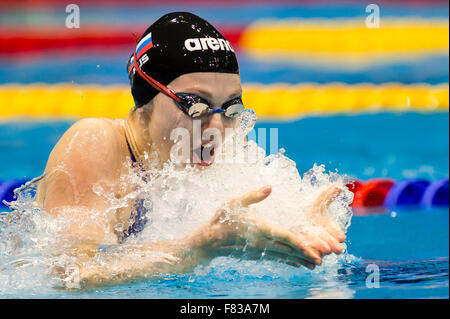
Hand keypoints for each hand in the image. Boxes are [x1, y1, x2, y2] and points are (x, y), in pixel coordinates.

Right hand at [188, 185, 328, 268]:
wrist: (209, 241)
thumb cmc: (222, 219)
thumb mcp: (235, 202)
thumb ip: (253, 195)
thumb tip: (269, 186)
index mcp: (258, 228)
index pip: (282, 236)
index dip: (298, 242)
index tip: (311, 248)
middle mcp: (261, 242)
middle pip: (287, 249)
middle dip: (304, 254)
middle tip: (322, 260)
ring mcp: (259, 251)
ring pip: (283, 256)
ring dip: (300, 260)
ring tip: (316, 264)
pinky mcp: (257, 255)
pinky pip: (276, 259)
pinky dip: (289, 262)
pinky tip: (298, 264)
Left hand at [290, 184, 345, 262]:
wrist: (290, 215)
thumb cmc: (307, 208)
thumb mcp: (316, 200)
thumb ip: (328, 194)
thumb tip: (338, 186)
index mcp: (328, 225)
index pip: (334, 230)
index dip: (337, 234)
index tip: (341, 237)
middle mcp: (323, 236)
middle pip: (329, 241)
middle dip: (333, 244)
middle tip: (337, 249)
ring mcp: (313, 243)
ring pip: (318, 248)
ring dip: (322, 250)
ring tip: (325, 251)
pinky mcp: (302, 248)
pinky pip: (306, 253)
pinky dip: (310, 255)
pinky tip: (312, 258)